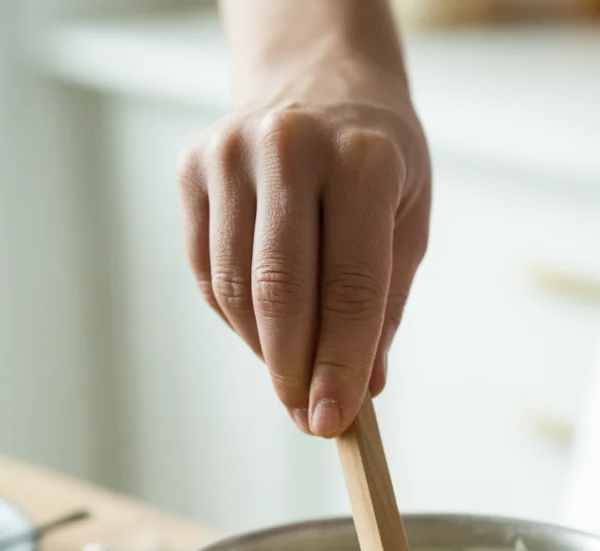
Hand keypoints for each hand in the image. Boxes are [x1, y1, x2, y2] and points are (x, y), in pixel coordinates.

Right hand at [177, 58, 429, 435]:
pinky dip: (237, 319)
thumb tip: (361, 388)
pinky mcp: (191, 170)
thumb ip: (385, 306)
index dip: (341, 364)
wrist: (320, 81)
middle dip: (294, 372)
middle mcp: (290, 148)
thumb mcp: (408, 224)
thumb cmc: (378, 163)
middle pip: (281, 293)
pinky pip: (207, 273)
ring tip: (294, 376)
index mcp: (362, 161)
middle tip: (309, 419)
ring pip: (235, 290)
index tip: (334, 421)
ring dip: (266, 352)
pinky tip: (267, 330)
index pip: (351, 287)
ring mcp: (229, 154)